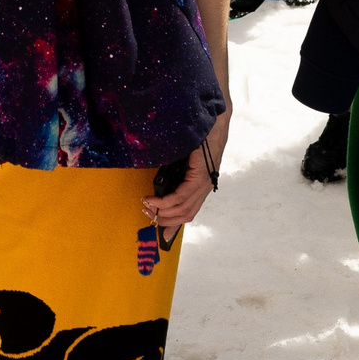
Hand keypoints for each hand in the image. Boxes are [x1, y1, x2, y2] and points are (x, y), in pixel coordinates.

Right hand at [145, 112, 228, 233]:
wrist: (210, 123)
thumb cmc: (196, 140)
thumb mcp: (183, 162)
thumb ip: (176, 176)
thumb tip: (159, 186)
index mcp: (201, 186)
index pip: (189, 212)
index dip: (176, 225)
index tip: (163, 236)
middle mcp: (204, 188)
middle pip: (185, 214)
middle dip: (164, 220)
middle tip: (147, 215)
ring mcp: (203, 183)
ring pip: (183, 208)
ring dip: (162, 212)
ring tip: (147, 207)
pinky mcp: (199, 176)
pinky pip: (181, 195)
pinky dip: (166, 201)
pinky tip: (154, 200)